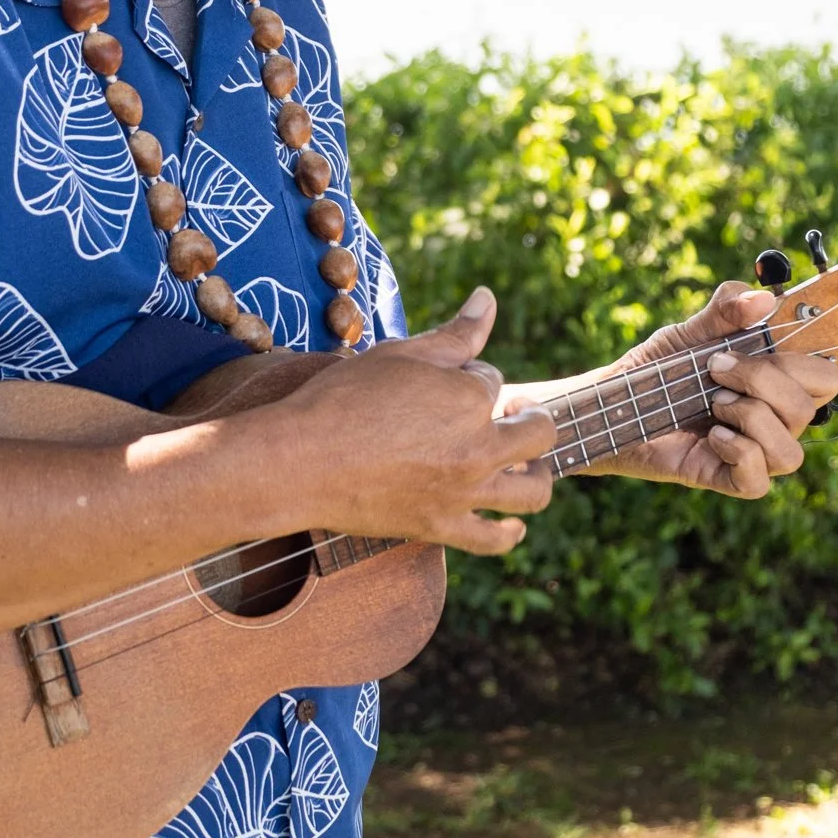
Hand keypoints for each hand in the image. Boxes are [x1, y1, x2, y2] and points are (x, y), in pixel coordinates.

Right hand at [289, 288, 555, 552]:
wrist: (298, 461)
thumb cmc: (342, 399)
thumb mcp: (399, 354)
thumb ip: (455, 332)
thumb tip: (488, 297)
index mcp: (470, 398)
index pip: (492, 380)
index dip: (469, 376)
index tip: (438, 383)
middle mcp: (478, 447)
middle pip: (537, 432)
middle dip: (529, 415)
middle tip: (513, 411)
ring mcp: (463, 493)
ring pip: (533, 491)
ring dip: (539, 473)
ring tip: (527, 464)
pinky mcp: (442, 527)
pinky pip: (494, 539)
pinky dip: (511, 532)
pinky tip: (513, 521)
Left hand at [505, 282, 837, 499]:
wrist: (608, 405)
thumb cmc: (655, 370)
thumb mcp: (688, 332)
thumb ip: (725, 310)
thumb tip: (764, 298)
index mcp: (775, 383)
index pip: (827, 379)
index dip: (812, 360)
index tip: (773, 338)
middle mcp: (772, 420)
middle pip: (811, 408)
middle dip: (766, 379)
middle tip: (716, 368)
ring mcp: (751, 452)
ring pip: (792, 452)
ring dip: (754, 420)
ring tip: (714, 404)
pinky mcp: (724, 478)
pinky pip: (758, 481)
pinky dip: (740, 453)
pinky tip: (711, 436)